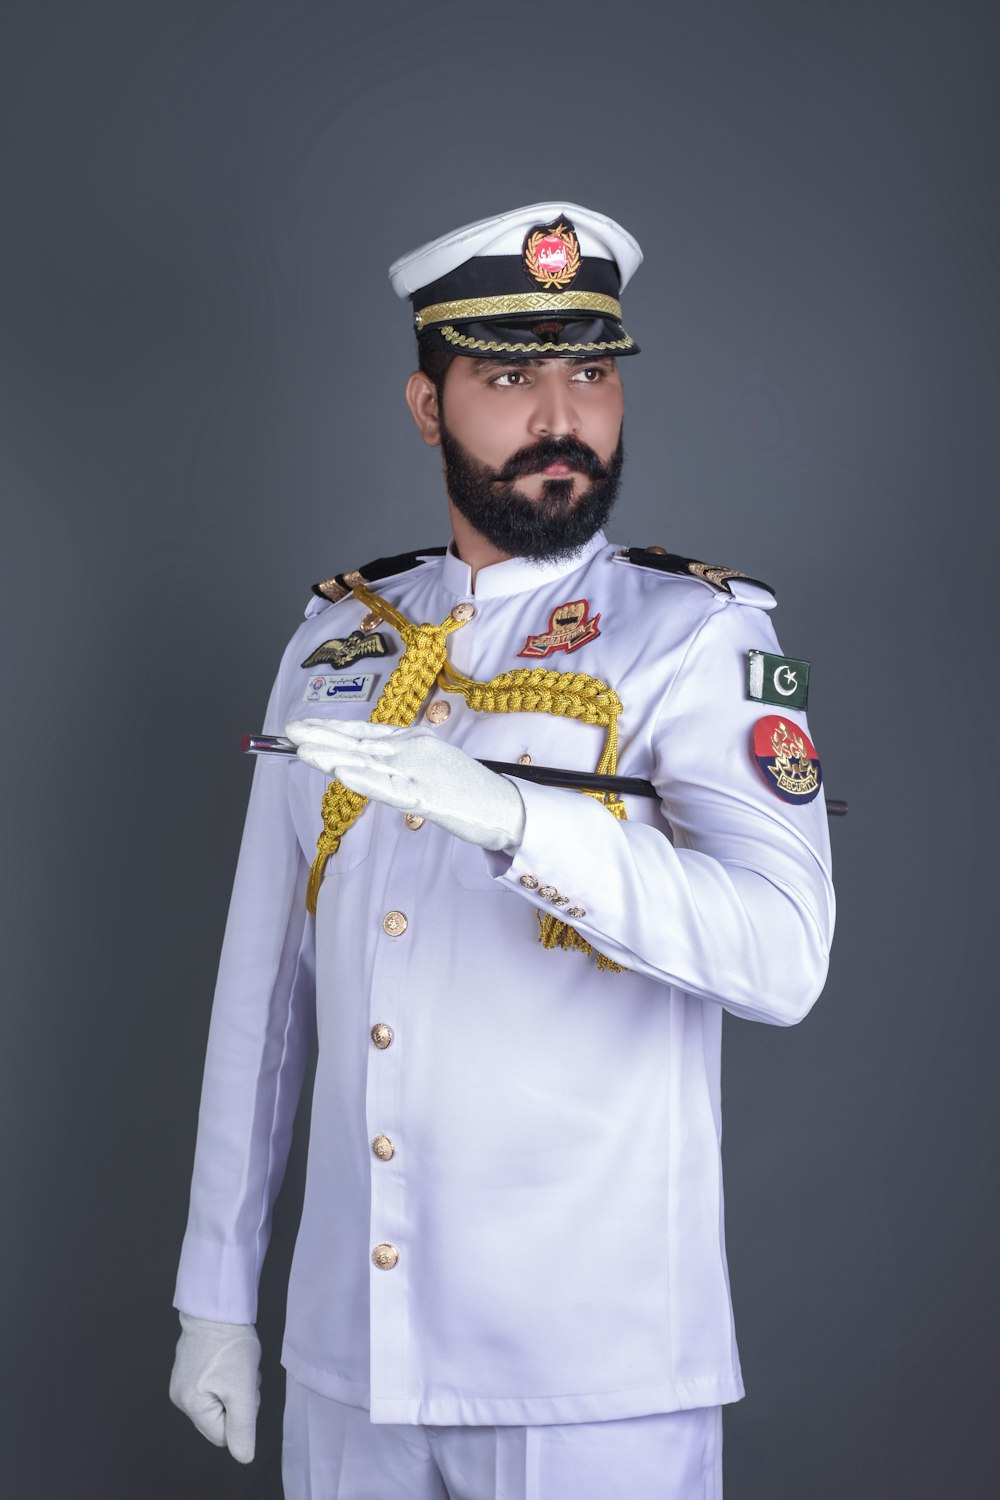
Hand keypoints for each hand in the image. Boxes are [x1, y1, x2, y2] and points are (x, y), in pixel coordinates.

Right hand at [169, 1312, 260, 1463]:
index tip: (245, 1389)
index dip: (241, 1417)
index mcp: (190, 1406)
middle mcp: (180, 1398)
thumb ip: (243, 1426)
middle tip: (244, 1375)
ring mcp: (182, 1381)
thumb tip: (243, 1457)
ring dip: (235, 1387)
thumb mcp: (243, 1389)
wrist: (218, 1305)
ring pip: (218, 1402)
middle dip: (237, 1401)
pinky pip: (213, 1386)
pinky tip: (229, 1358)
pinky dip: (227, 1376)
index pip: (223, 1436)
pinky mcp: (188, 1367)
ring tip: (237, 1364)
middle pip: (219, 1419)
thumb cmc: (230, 1345)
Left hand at [284, 719, 525, 853]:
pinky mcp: (427, 798)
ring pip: (367, 763)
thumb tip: (367, 760)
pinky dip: (365, 780)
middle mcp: (412, 751)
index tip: (300, 727)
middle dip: (321, 737)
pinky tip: (342, 774)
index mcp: (413, 742)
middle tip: (288, 731)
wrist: (507, 807)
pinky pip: (390, 789)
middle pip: (358, 743)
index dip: (331, 729)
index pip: (364, 733)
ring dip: (332, 756)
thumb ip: (401, 762)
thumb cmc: (469, 789)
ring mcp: (419, 772)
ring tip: (302, 750)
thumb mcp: (431, 767)